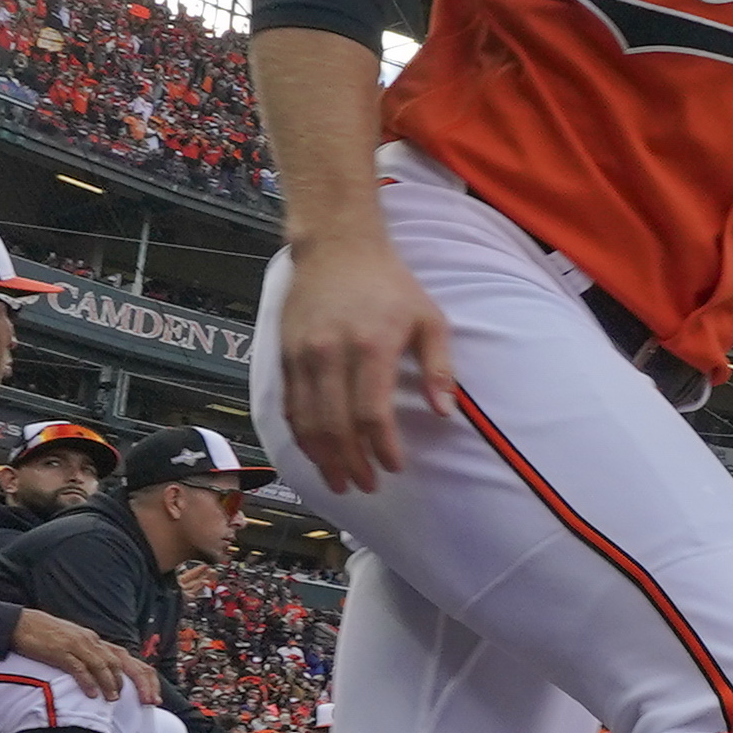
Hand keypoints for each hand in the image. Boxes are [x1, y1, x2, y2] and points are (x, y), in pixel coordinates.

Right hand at [12, 607, 157, 706]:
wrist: (20, 624)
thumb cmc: (45, 638)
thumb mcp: (73, 646)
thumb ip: (88, 660)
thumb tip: (102, 681)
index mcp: (96, 642)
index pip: (127, 659)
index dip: (144, 678)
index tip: (153, 697)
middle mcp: (91, 641)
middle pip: (122, 662)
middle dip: (138, 683)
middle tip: (146, 702)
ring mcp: (77, 645)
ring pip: (102, 664)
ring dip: (111, 683)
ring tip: (115, 700)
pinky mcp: (60, 651)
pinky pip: (78, 667)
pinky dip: (87, 681)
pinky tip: (92, 694)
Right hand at [278, 224, 456, 495]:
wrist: (337, 246)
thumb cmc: (390, 284)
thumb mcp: (429, 318)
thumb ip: (439, 368)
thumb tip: (447, 413)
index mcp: (371, 346)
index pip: (371, 413)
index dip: (381, 448)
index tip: (394, 467)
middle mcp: (331, 353)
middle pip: (336, 426)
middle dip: (351, 463)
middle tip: (366, 486)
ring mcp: (303, 355)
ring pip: (308, 422)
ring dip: (323, 459)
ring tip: (340, 482)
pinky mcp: (285, 354)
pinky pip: (290, 406)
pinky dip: (302, 436)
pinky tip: (316, 454)